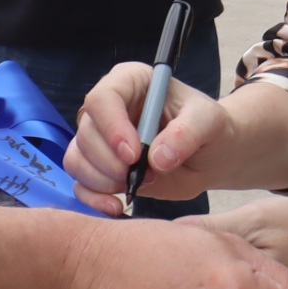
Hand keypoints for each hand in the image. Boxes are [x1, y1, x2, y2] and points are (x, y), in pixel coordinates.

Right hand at [65, 62, 230, 211]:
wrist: (210, 155)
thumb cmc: (208, 127)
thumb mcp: (209, 121)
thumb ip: (187, 133)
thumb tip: (158, 158)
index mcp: (131, 81)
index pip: (103, 98)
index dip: (112, 128)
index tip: (134, 155)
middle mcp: (109, 107)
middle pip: (87, 132)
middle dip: (112, 162)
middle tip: (148, 175)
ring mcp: (101, 138)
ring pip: (77, 158)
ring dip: (103, 180)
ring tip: (138, 186)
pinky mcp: (100, 167)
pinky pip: (80, 183)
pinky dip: (93, 198)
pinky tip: (117, 207)